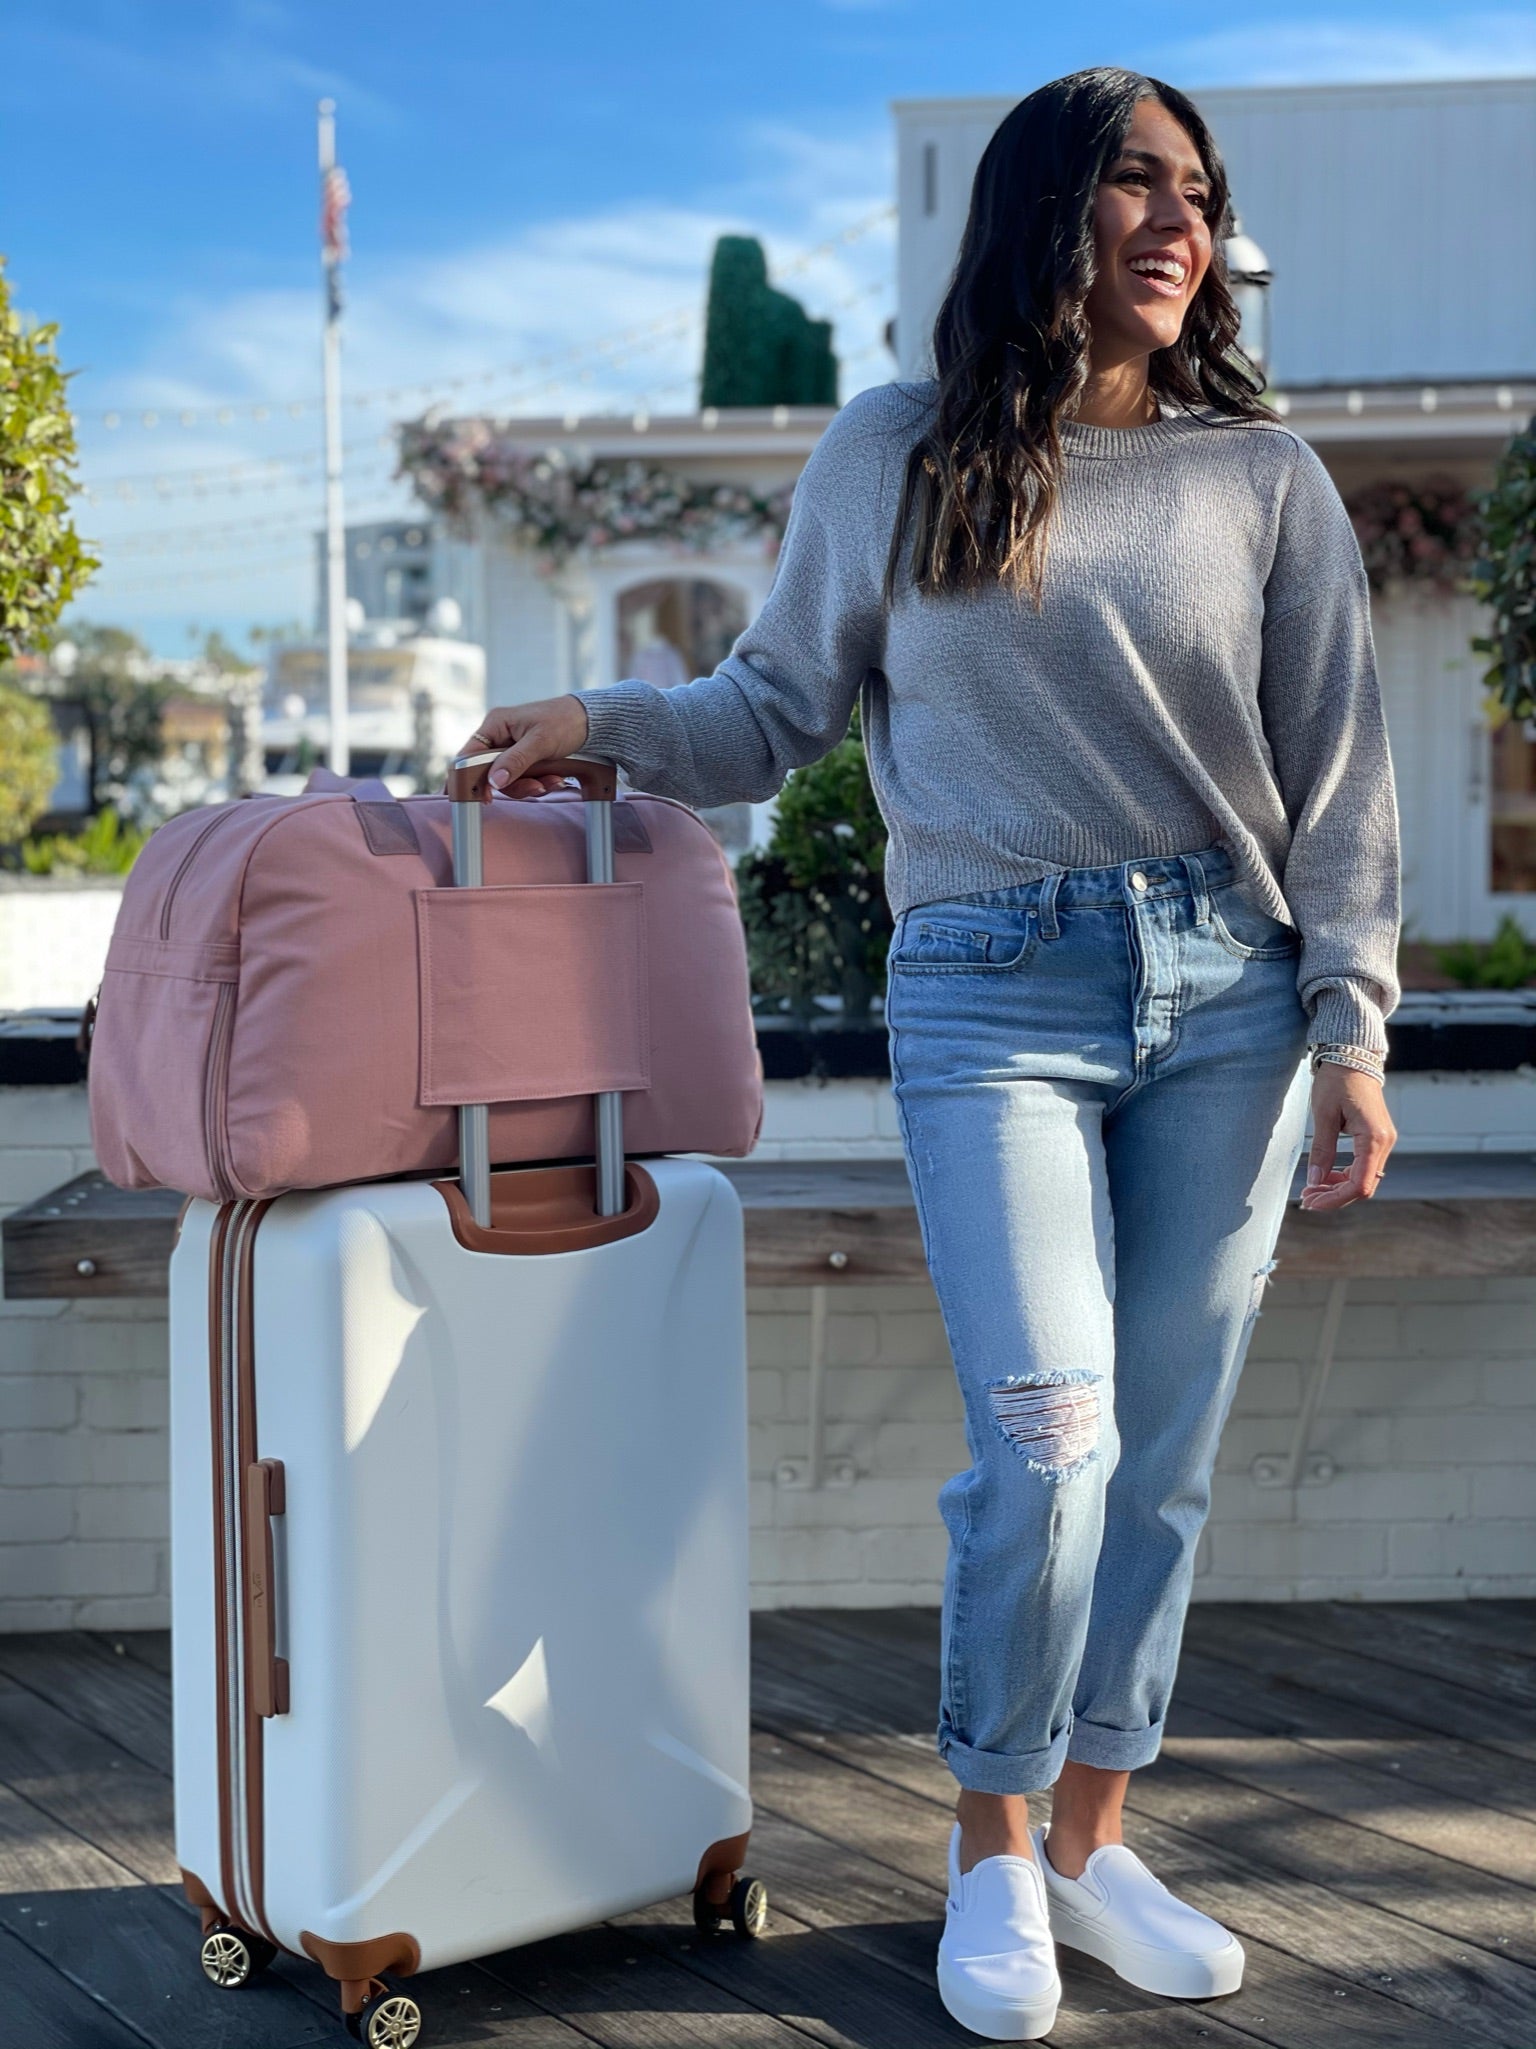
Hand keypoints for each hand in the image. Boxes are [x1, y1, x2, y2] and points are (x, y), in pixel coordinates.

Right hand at [455, 695, 592, 798]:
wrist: (590, 720)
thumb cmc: (564, 721)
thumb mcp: (540, 741)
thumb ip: (516, 761)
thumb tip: (494, 781)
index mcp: (496, 724)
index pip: (470, 754)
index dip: (471, 777)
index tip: (483, 796)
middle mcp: (499, 736)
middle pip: (490, 772)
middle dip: (514, 784)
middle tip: (536, 787)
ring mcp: (511, 749)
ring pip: (508, 779)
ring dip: (530, 785)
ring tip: (553, 781)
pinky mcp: (524, 759)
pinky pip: (523, 778)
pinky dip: (538, 783)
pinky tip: (555, 779)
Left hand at [1301, 1064, 1395, 1209]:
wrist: (1352, 1057)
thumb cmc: (1337, 1080)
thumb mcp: (1323, 1115)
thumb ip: (1322, 1150)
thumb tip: (1315, 1181)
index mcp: (1374, 1138)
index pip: (1359, 1185)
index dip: (1335, 1199)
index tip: (1311, 1202)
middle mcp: (1385, 1142)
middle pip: (1364, 1186)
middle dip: (1335, 1196)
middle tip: (1307, 1198)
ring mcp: (1383, 1140)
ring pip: (1364, 1178)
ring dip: (1339, 1187)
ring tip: (1312, 1188)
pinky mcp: (1377, 1137)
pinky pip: (1364, 1166)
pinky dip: (1345, 1175)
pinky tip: (1325, 1176)